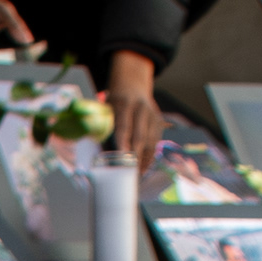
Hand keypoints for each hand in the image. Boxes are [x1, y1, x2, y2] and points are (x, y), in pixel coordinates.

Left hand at [103, 52, 164, 175]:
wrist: (132, 85)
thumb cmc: (114, 105)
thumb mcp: (106, 110)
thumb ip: (105, 131)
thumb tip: (102, 159)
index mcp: (122, 104)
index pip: (123, 126)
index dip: (123, 142)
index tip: (121, 157)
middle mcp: (140, 108)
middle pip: (139, 135)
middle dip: (135, 155)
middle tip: (130, 173)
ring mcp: (151, 114)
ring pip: (150, 140)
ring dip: (144, 159)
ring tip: (137, 175)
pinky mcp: (159, 121)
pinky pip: (156, 141)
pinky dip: (150, 155)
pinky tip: (144, 167)